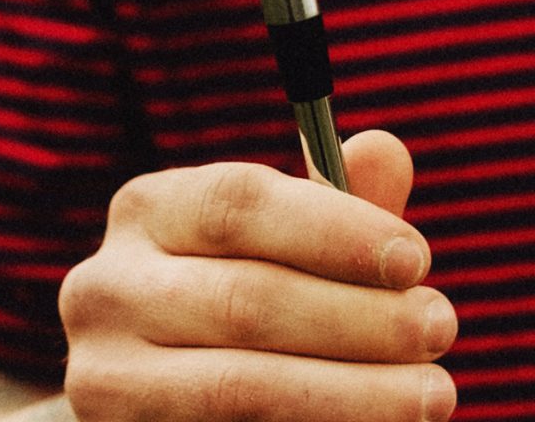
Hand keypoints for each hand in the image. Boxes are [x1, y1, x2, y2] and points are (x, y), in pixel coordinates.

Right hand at [58, 130, 456, 421]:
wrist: (150, 390)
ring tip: (431, 391)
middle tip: (438, 325)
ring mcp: (103, 373)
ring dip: (353, 392)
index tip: (415, 256)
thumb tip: (385, 148)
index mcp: (144, 210)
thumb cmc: (225, 299)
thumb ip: (327, 208)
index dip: (331, 229)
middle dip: (358, 317)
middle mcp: (105, 285)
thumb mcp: (267, 246)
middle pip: (244, 297)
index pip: (235, 202)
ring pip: (240, 385)